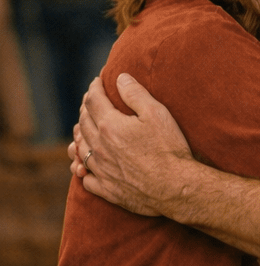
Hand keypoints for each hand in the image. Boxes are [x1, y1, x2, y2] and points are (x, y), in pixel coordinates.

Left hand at [72, 73, 193, 216]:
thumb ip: (136, 94)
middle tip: (91, 101)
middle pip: (83, 122)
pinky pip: (85, 177)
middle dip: (85, 108)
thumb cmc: (169, 149)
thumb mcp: (157, 114)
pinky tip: (85, 164)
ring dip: (79, 134)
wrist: (175, 187)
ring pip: (79, 148)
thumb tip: (120, 77)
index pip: (93, 101)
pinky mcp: (106, 188)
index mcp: (109, 126)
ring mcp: (100, 169)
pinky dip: (82, 167)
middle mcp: (98, 147)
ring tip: (82, 128)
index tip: (97, 81)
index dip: (94, 88)